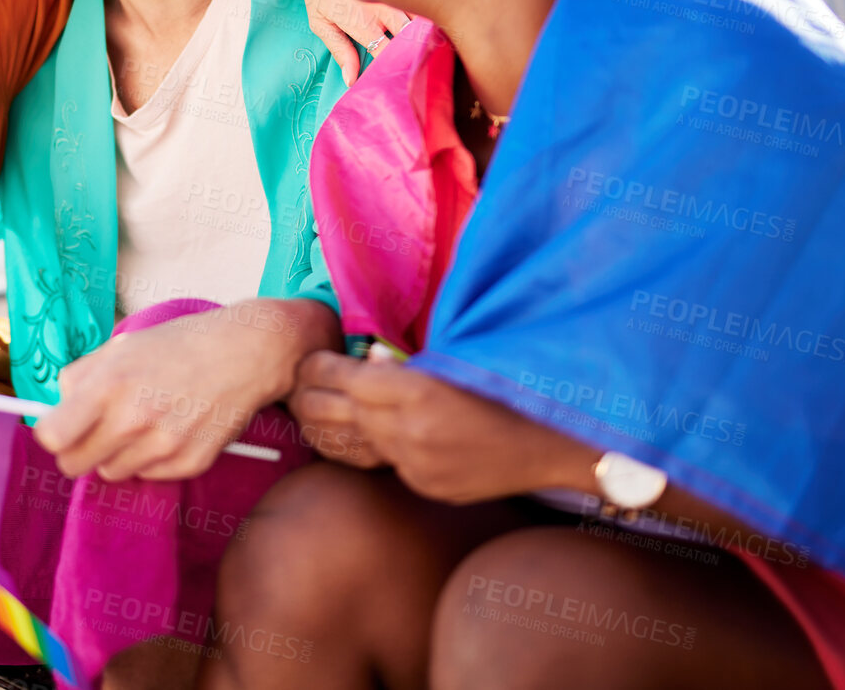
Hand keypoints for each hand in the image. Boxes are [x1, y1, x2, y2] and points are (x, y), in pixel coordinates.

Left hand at [35, 299, 329, 481]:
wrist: (245, 352)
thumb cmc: (179, 345)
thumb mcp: (121, 347)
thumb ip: (80, 378)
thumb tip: (55, 411)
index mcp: (109, 385)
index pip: (53, 438)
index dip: (54, 433)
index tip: (64, 426)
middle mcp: (133, 420)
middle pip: (74, 466)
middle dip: (81, 449)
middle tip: (100, 428)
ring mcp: (163, 445)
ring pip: (111, 473)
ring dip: (118, 454)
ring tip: (143, 422)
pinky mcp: (190, 463)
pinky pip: (148, 476)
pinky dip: (152, 459)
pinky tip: (170, 429)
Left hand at [292, 351, 561, 503]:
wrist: (551, 446)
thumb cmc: (509, 389)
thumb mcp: (458, 361)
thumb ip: (408, 364)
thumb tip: (369, 360)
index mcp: (419, 392)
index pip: (348, 379)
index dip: (322, 367)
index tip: (308, 358)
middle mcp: (410, 432)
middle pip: (339, 413)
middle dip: (310, 396)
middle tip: (294, 383)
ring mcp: (416, 465)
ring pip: (353, 443)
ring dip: (326, 426)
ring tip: (305, 410)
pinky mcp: (425, 486)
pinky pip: (382, 463)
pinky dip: (364, 446)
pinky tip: (349, 436)